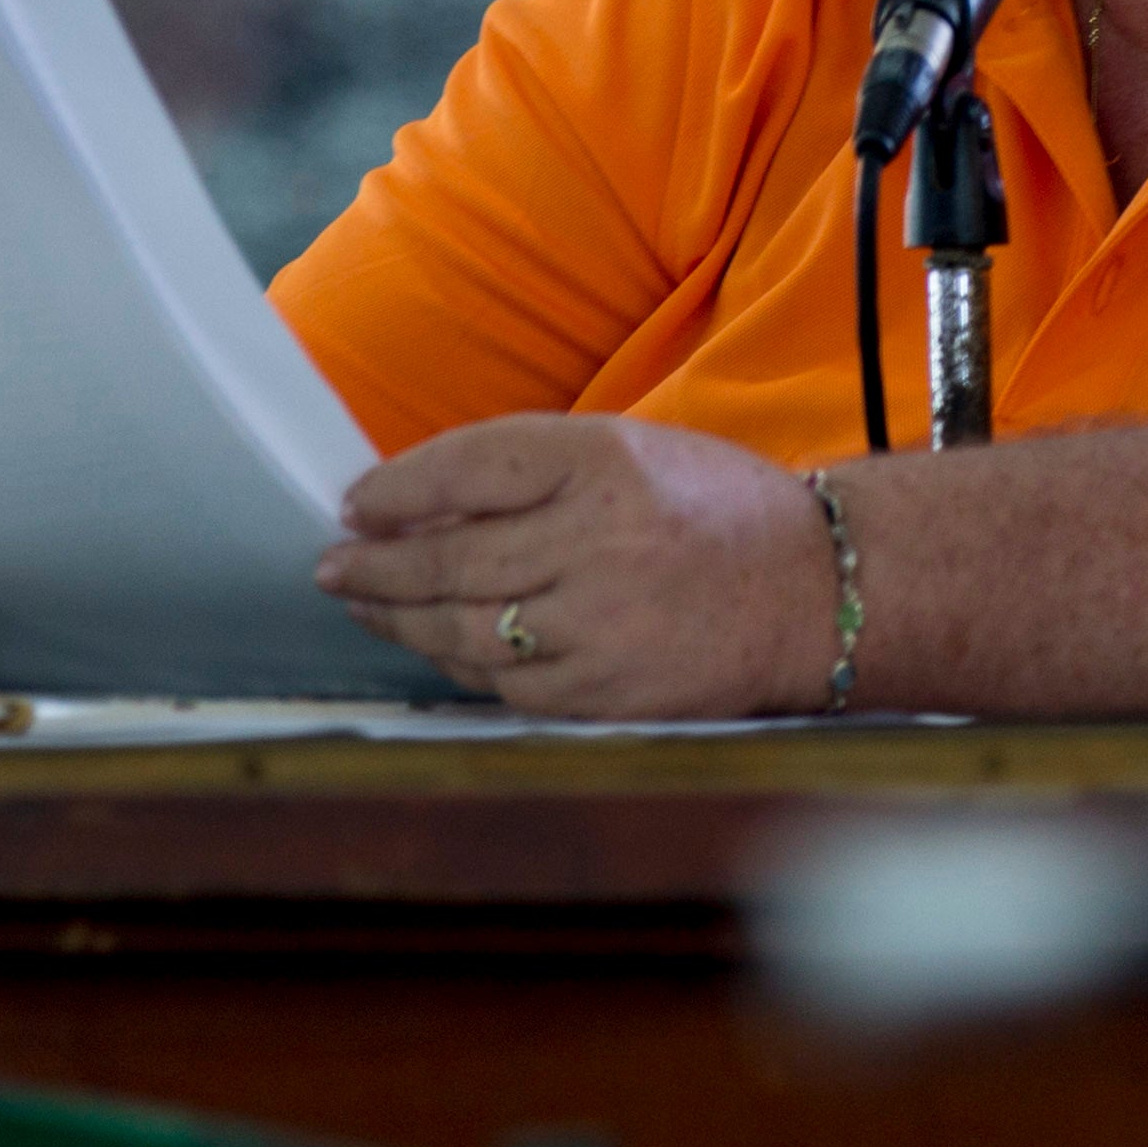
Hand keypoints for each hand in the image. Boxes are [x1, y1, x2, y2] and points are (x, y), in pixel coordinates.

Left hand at [316, 415, 826, 720]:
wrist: (815, 593)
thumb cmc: (716, 512)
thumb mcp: (630, 453)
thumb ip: (534, 473)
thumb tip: (417, 504)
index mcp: (604, 459)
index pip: (467, 467)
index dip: (397, 489)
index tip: (355, 503)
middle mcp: (596, 539)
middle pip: (450, 556)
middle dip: (377, 565)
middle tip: (333, 565)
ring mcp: (600, 623)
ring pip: (464, 627)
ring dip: (400, 618)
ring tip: (365, 606)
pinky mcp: (606, 693)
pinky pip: (505, 682)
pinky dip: (461, 664)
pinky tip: (436, 647)